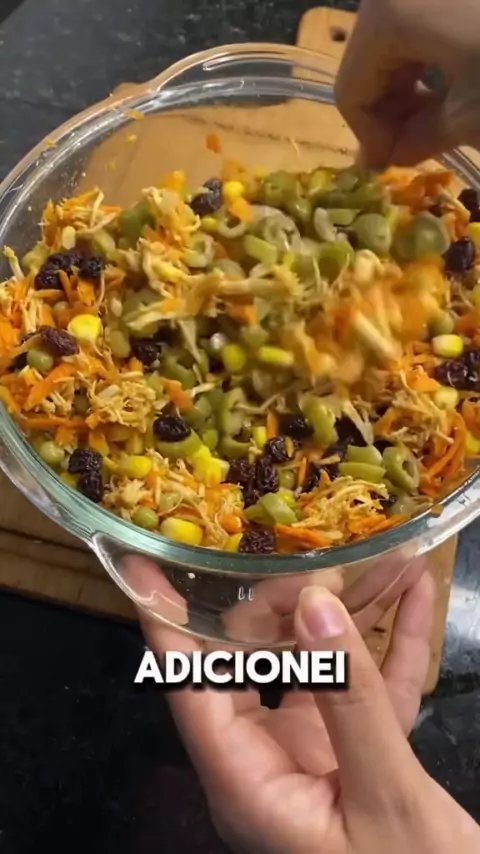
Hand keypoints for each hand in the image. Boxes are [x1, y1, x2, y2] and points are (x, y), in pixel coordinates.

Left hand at [139, 573, 479, 853]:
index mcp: (248, 784)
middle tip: (323, 559)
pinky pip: (371, 686)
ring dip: (355, 613)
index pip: (190, 690)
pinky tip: (418, 594)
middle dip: (284, 603)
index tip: (145, 566)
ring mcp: (314, 753)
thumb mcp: (384, 800)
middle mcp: (269, 761)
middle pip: (253, 662)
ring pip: (317, 664)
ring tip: (389, 558)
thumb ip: (351, 702)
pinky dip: (394, 643)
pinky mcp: (360, 751)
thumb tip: (313, 604)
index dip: (166, 624)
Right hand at [335, 0, 479, 165]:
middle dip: (391, 109)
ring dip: (411, 84)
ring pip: (391, 40)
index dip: (370, 137)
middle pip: (367, 62)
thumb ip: (419, 139)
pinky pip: (417, 18)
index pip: (350, 91)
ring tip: (445, 113)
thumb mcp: (471, 117)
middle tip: (421, 141)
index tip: (395, 164)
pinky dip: (430, 52)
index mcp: (385, 15)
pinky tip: (460, 75)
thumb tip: (391, 155)